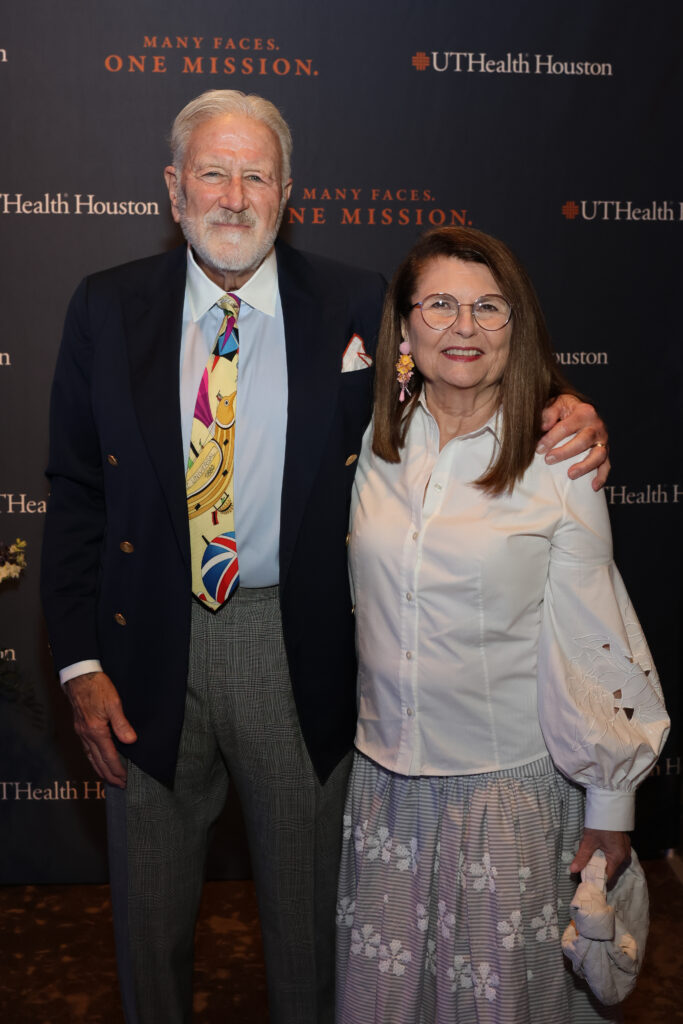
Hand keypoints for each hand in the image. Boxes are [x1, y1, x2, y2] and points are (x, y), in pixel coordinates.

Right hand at [64, 671, 136, 787]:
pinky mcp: (80, 728)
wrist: (79, 676)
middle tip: (120, 786)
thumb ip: (121, 724)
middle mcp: (87, 735)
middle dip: (110, 776)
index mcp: (96, 731)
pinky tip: (97, 761)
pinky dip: (93, 759)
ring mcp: (81, 732)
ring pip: (91, 757)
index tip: (126, 780)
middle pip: (99, 762)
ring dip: (100, 770)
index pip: (109, 757)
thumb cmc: (97, 687)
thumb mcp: (113, 703)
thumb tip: (131, 741)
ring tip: (109, 779)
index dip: (118, 770)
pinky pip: (87, 750)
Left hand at [538, 395, 609, 489]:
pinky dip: (602, 477)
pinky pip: (606, 465)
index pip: (566, 427)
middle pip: (583, 441)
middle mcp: (597, 425)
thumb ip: (549, 412)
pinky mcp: (605, 451)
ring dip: (585, 466)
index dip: (551, 439)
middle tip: (548, 460)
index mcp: (585, 412)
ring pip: (598, 454)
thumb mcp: (556, 403)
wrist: (580, 409)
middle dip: (565, 452)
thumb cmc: (564, 409)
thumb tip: (544, 426)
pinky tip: (594, 487)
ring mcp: (603, 440)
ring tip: (570, 475)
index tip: (538, 449)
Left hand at [570, 827, 630, 882]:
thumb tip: (572, 870)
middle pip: (611, 870)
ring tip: (590, 863)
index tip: (587, 881)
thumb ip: (582, 857)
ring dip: (602, 863)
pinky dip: (607, 856)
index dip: (597, 879)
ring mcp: (626, 849)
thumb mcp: (588, 841)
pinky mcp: (624, 843)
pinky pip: (615, 855)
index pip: (608, 876)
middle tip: (586, 871)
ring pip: (613, 862)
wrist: (608, 808)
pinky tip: (598, 854)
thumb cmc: (599, 825)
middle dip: (598, 871)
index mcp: (617, 858)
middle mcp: (624, 856)